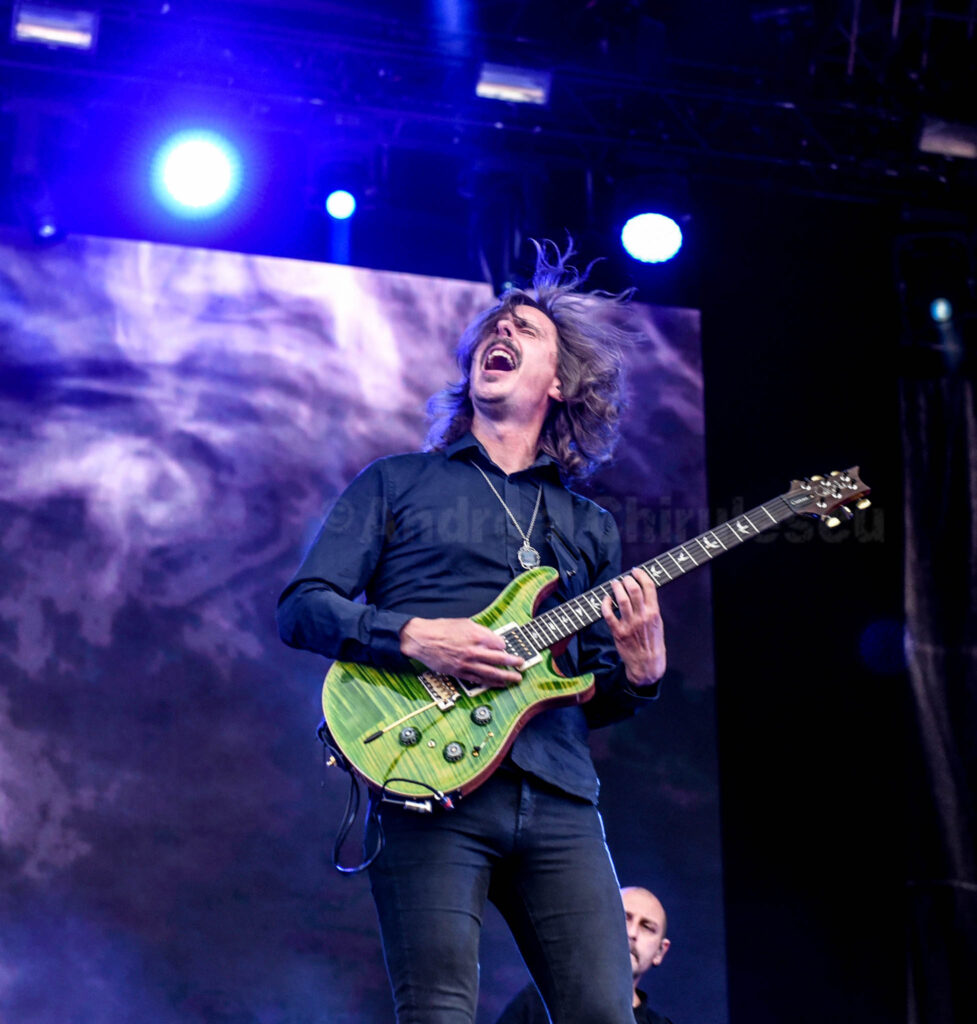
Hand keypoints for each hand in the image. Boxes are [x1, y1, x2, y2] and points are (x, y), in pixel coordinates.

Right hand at [399, 617, 523, 688]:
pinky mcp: (459, 672)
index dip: (504, 645)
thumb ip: (480, 631)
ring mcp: (467, 663)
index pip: (499, 642)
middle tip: (522, 664)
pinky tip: (499, 684)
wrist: (422, 639)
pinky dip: (490, 683)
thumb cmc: (441, 629)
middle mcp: (474, 650)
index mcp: (476, 635)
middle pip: (499, 659)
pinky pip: (478, 679)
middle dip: (513, 662)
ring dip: (506, 677)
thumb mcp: (464, 623)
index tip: (507, 647)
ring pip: (491, 673)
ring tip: (516, 679)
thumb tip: (492, 639)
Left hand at [601, 568, 665, 687]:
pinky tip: (606, 600)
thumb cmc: (653, 643)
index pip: (649, 587)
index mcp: (654, 613)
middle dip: (627, 580)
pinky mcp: (618, 632)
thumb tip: (642, 590)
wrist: (647, 664)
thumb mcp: (658, 623)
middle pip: (634, 590)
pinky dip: (606, 604)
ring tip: (615, 584)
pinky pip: (608, 614)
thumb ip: (651, 607)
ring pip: (621, 600)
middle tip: (624, 578)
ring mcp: (629, 624)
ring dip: (616, 588)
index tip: (636, 571)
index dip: (641, 575)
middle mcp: (642, 617)